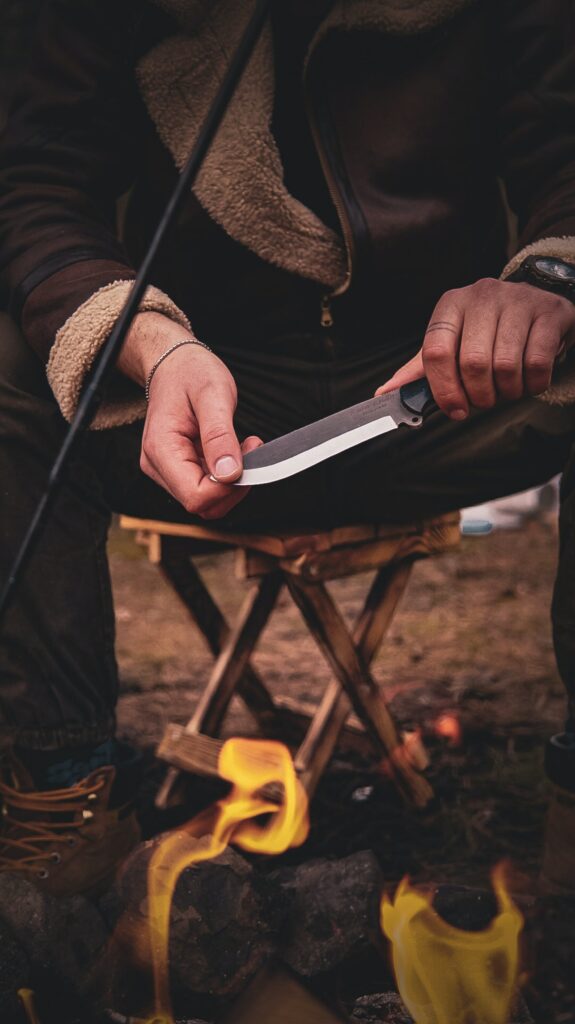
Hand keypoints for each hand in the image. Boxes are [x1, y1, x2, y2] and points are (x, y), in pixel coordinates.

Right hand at [119, 312, 261, 518]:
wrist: (175, 363)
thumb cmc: (190, 373)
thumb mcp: (212, 395)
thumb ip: (219, 436)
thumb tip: (229, 474)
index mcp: (161, 449)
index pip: (196, 496)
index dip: (228, 488)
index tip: (249, 455)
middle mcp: (158, 466)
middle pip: (201, 503)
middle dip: (234, 485)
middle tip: (252, 448)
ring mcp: (166, 469)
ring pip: (206, 500)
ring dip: (233, 481)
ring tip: (245, 446)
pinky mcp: (178, 469)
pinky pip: (206, 487)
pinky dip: (227, 475)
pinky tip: (233, 450)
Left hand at [376, 278, 574, 417]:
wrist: (537, 301)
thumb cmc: (488, 328)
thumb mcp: (453, 341)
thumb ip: (421, 368)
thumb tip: (385, 393)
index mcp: (451, 304)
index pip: (436, 351)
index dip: (443, 388)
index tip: (454, 409)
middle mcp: (481, 296)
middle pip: (472, 363)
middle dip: (479, 395)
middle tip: (486, 400)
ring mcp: (517, 300)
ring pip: (504, 365)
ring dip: (507, 391)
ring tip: (508, 389)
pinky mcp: (549, 311)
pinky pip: (536, 361)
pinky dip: (533, 384)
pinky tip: (530, 381)